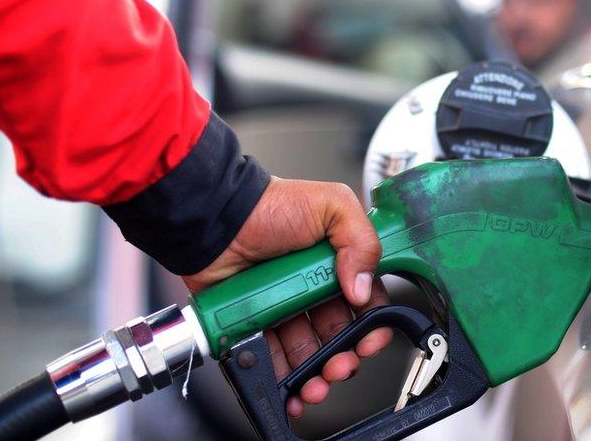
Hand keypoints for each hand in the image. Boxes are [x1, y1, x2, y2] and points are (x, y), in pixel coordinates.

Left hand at [182, 177, 391, 416]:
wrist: (217, 217)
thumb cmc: (269, 205)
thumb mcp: (332, 205)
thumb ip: (362, 240)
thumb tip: (362, 288)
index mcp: (339, 263)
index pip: (366, 302)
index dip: (373, 325)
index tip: (370, 340)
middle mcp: (314, 288)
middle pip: (339, 335)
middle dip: (345, 358)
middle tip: (341, 365)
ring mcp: (285, 307)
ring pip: (309, 353)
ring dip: (317, 375)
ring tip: (316, 384)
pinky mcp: (256, 322)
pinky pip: (272, 356)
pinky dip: (283, 377)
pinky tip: (289, 385)